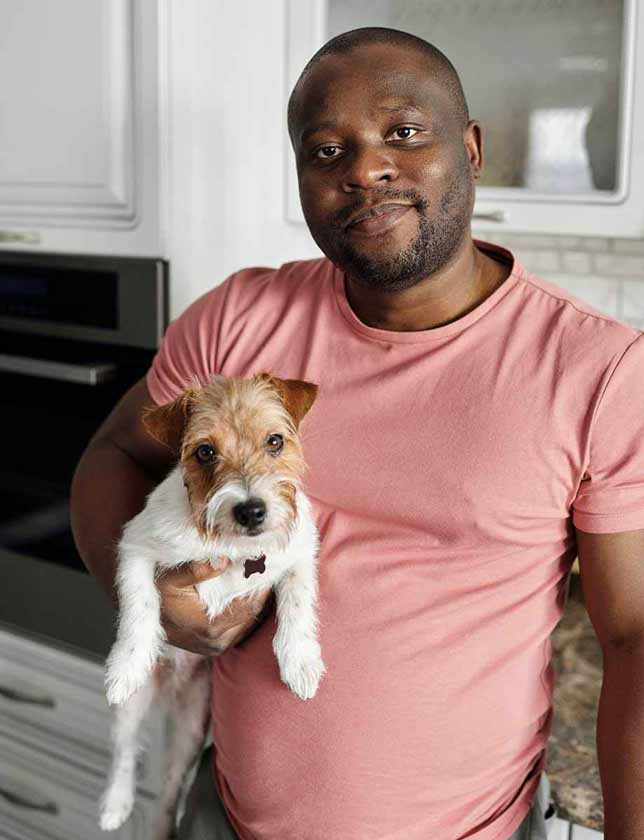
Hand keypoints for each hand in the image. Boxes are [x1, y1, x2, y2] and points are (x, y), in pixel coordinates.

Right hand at [157, 559, 273, 655]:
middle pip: (253, 613)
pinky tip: (242, 588)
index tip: (265, 562)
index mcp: (211, 628)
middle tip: (263, 564)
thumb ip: (195, 570)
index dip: (260, 584)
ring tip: (254, 573)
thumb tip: (223, 560)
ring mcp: (218, 646)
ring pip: (248, 620)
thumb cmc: (156, 596)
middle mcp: (218, 642)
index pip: (251, 605)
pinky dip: (243, 607)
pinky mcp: (216, 645)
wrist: (140, 619)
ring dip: (251, 598)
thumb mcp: (169, 579)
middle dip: (258, 589)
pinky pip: (240, 625)